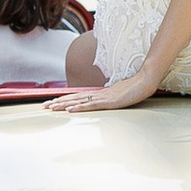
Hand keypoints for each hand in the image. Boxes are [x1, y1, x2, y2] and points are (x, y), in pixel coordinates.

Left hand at [44, 75, 158, 113]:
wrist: (145, 80)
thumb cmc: (135, 88)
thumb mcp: (121, 96)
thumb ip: (112, 99)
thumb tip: (107, 102)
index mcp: (100, 94)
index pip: (79, 97)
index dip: (65, 100)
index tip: (53, 102)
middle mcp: (98, 94)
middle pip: (75, 98)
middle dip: (59, 102)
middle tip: (45, 106)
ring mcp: (103, 97)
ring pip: (79, 101)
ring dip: (64, 105)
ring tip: (52, 107)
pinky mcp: (109, 101)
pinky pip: (91, 105)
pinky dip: (79, 107)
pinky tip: (70, 110)